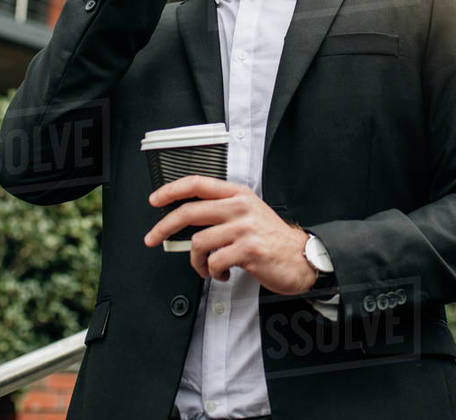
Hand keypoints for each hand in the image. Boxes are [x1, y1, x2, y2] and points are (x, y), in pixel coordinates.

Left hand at [144, 175, 317, 294]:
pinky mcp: (248, 250)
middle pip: (189, 212)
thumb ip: (222, 211)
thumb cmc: (272, 238)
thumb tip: (187, 220)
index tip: (155, 199)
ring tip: (207, 267)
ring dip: (196, 261)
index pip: (198, 183)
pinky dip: (212, 272)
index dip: (171, 189)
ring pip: (198, 242)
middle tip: (152, 238)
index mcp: (238, 195)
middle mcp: (240, 207)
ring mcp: (244, 228)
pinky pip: (214, 262)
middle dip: (164, 227)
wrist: (302, 257)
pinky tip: (222, 273)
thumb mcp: (250, 213)